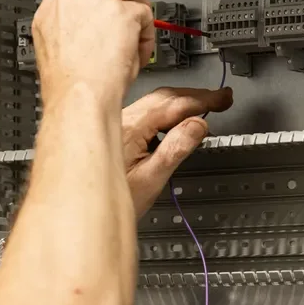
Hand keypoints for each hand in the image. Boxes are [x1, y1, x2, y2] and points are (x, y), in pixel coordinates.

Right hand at [32, 0, 155, 106]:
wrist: (77, 97)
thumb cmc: (69, 83)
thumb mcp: (62, 44)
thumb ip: (76, 26)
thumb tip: (96, 26)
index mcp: (54, 4)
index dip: (101, 3)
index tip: (109, 14)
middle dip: (122, 3)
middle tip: (130, 22)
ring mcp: (97, 1)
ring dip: (137, 15)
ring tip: (136, 40)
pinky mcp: (120, 13)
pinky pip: (145, 15)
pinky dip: (146, 37)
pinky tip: (137, 55)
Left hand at [121, 87, 234, 217]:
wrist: (81, 208)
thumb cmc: (110, 200)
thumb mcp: (151, 179)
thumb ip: (176, 149)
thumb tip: (199, 125)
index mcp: (130, 127)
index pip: (173, 105)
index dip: (202, 100)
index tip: (222, 99)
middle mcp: (121, 119)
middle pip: (164, 97)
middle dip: (195, 96)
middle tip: (220, 99)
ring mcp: (117, 122)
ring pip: (154, 102)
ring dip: (181, 102)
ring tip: (204, 106)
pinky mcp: (115, 129)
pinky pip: (146, 112)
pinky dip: (167, 111)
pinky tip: (177, 121)